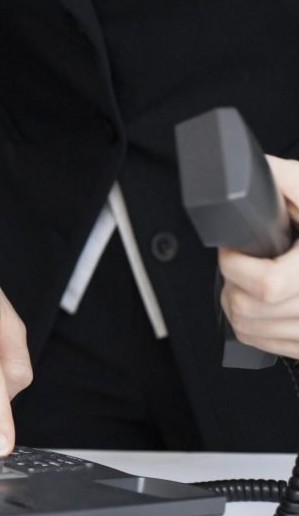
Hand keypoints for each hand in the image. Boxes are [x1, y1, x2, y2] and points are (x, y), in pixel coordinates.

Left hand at [219, 155, 298, 357]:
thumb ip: (283, 179)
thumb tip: (250, 171)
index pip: (268, 285)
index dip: (237, 266)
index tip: (235, 250)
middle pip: (249, 309)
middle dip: (232, 282)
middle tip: (243, 263)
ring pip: (249, 330)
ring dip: (237, 305)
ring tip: (252, 280)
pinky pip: (264, 345)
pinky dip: (252, 326)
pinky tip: (263, 303)